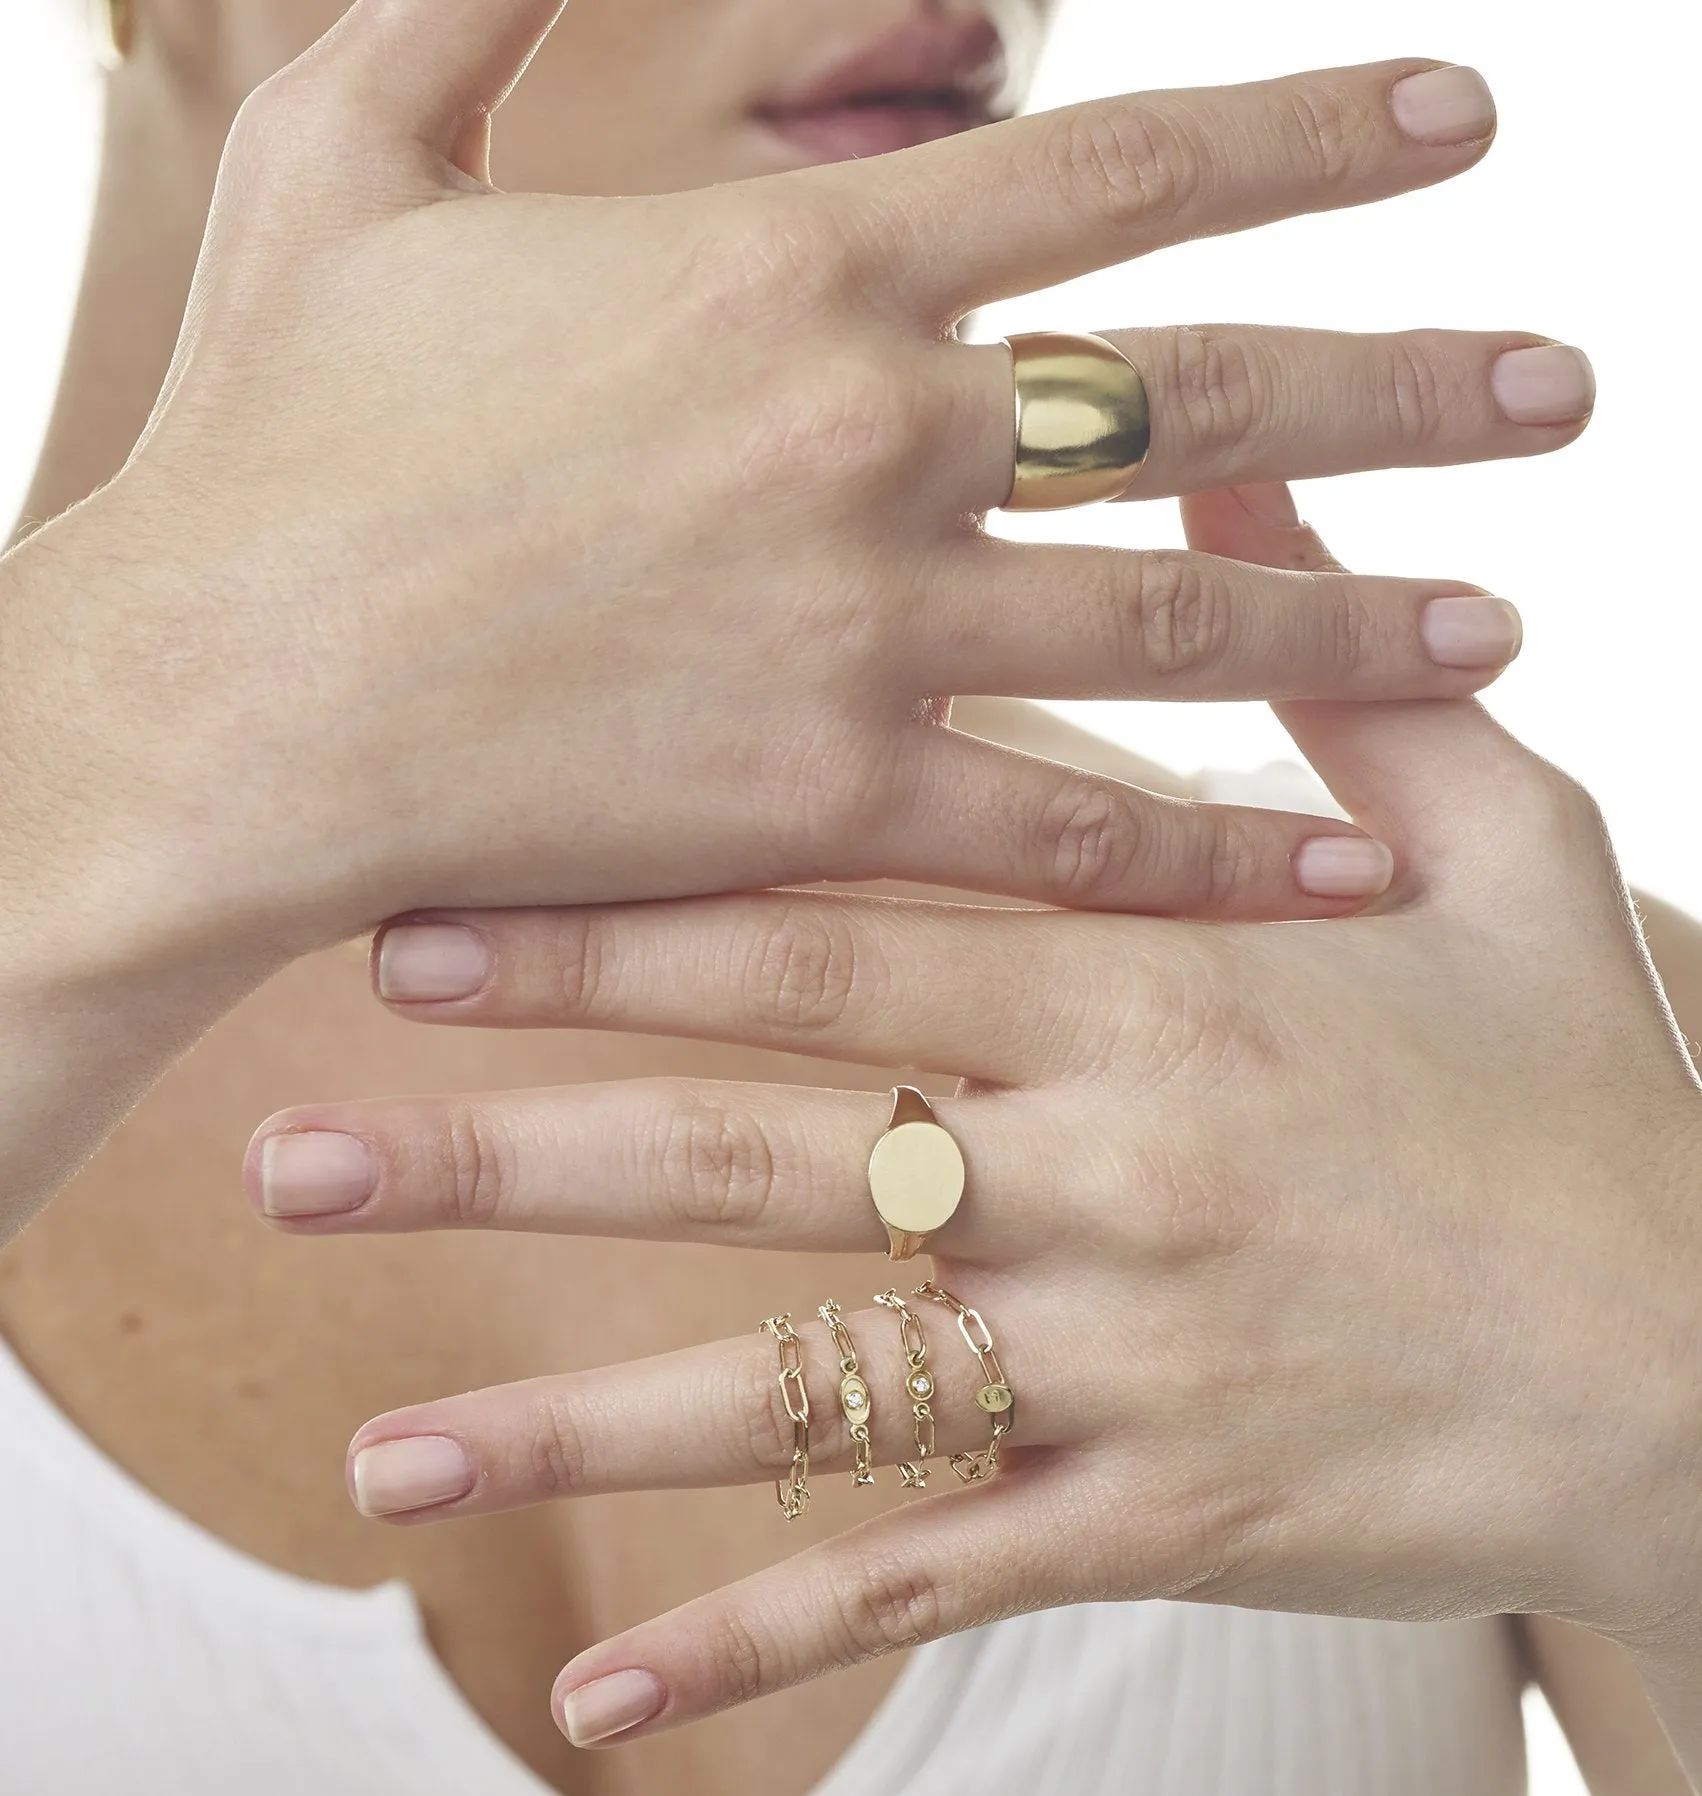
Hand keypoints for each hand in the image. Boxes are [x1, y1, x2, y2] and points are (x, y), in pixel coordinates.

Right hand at [2, 3, 1588, 993]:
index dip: (1312, 133)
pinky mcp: (828, 801)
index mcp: (787, 265)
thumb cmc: (268, 436)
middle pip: (1210, 392)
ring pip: (1184, 615)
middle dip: (1411, 378)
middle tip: (1565, 390)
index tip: (1460, 126)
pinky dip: (1215, 846)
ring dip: (1365, 616)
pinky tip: (1338, 853)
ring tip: (1510, 627)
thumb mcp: (347, 145)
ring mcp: (863, 627)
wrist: (217, 699)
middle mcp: (869, 435)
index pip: (1123, 167)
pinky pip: (1070, 825)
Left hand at [248, 492, 1700, 1749]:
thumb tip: (1229, 462)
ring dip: (568, 1414)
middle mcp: (1099, 1171)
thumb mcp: (1490, 832)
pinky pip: (922, 1574)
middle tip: (297, 1140)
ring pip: (795, 1388)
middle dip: (510, 1141)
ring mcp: (1116, 1357)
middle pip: (750, 1148)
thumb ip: (1323, 667)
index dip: (618, 918)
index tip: (427, 908)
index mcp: (1150, 984)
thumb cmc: (1586, 1079)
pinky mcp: (1150, 1511)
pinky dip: (755, 1633)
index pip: (830, 936)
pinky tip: (589, 1686)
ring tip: (368, 1442)